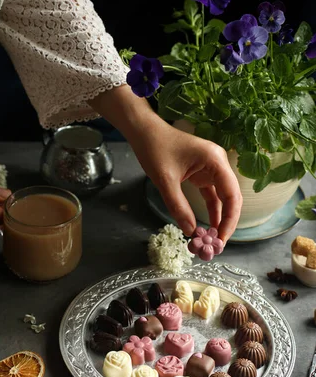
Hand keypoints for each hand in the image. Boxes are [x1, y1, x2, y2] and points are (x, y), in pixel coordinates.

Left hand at [130, 123, 241, 242]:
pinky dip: (210, 211)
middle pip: (231, 197)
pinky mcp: (203, 173)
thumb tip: (190, 232)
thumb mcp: (165, 180)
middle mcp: (218, 164)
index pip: (232, 194)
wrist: (145, 132)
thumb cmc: (155, 149)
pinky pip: (211, 195)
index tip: (222, 238)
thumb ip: (178, 206)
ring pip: (222, 198)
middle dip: (227, 221)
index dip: (230, 219)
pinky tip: (207, 227)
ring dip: (219, 218)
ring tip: (213, 240)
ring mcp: (212, 169)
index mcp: (215, 160)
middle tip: (218, 244)